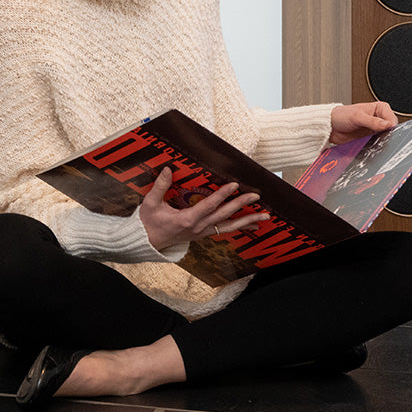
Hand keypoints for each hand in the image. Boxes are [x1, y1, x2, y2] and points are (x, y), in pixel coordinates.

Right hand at [138, 167, 269, 251]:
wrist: (146, 242)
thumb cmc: (148, 222)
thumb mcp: (151, 203)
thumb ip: (160, 186)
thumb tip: (168, 169)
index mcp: (187, 219)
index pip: (209, 205)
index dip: (222, 195)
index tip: (235, 185)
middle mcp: (198, 228)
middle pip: (224, 216)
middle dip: (241, 205)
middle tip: (256, 196)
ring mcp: (202, 233)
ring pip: (229, 227)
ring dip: (247, 221)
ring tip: (264, 217)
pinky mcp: (203, 235)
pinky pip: (224, 231)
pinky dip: (239, 228)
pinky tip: (252, 226)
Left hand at [329, 101, 396, 144]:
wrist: (331, 127)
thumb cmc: (341, 116)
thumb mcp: (357, 117)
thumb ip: (372, 121)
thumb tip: (387, 125)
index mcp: (379, 109)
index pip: (392, 119)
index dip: (390, 126)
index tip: (385, 131)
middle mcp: (379, 119)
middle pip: (391, 130)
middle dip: (387, 135)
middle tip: (379, 138)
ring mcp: (376, 130)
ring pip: (386, 138)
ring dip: (382, 141)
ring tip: (373, 141)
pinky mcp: (371, 139)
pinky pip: (378, 144)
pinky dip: (376, 146)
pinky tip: (371, 145)